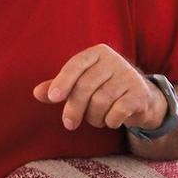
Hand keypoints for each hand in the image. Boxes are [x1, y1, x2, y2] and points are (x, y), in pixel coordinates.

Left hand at [33, 45, 166, 131]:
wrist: (141, 98)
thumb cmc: (104, 89)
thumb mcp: (81, 84)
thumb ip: (58, 87)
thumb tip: (37, 93)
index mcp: (97, 53)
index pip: (75, 65)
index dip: (62, 81)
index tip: (53, 98)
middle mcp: (114, 60)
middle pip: (86, 86)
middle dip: (74, 109)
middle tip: (69, 124)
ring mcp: (129, 76)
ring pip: (100, 101)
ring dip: (94, 117)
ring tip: (96, 119)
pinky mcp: (140, 93)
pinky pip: (117, 111)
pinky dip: (111, 121)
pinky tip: (112, 121)